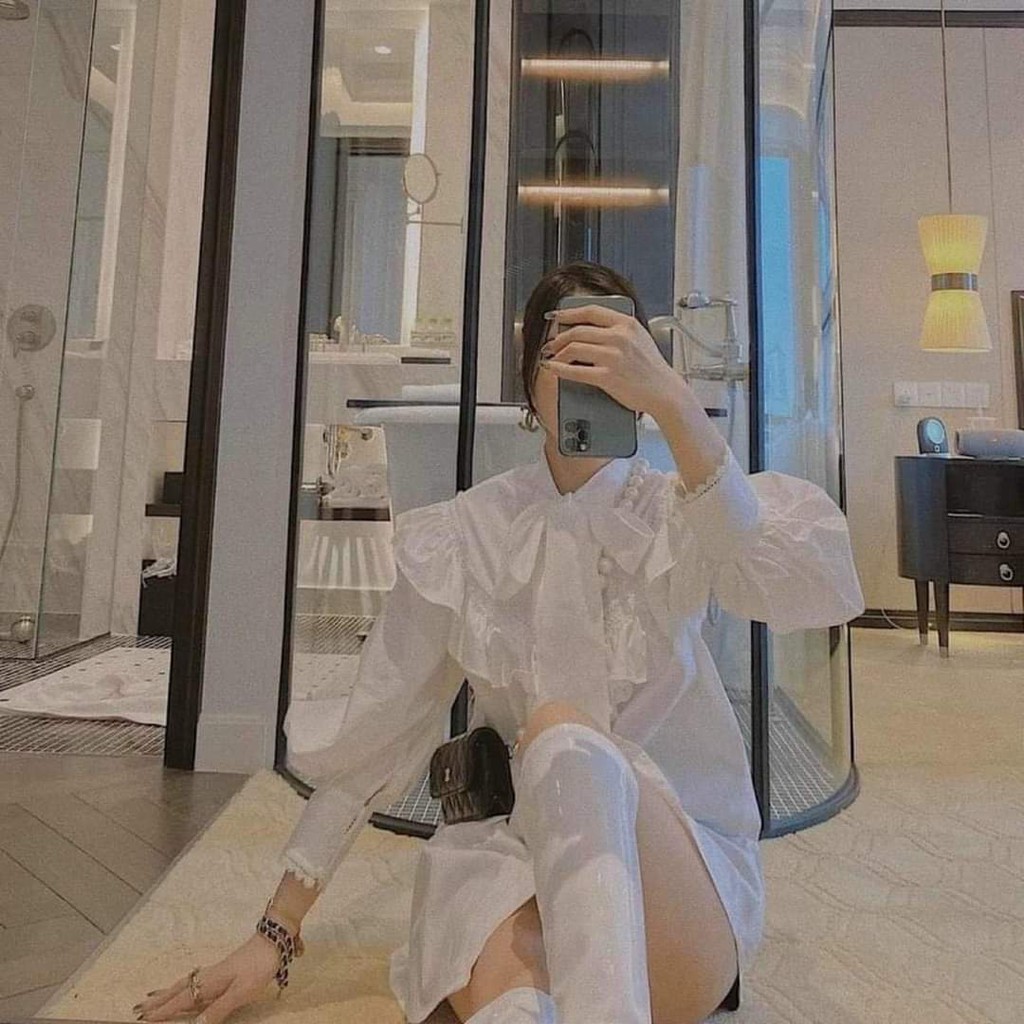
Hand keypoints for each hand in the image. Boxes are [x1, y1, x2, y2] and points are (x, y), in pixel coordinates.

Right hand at [132, 934, 280, 1023]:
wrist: (274, 941)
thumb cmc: (258, 966)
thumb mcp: (240, 992)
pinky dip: (182, 987)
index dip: (162, 1012)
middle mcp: (207, 977)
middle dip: (158, 1002)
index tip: (142, 1020)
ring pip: (184, 985)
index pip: (179, 1001)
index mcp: (208, 984)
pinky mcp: (222, 971)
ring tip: (151, 999)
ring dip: (167, 994)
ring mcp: (214, 973)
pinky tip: (184, 989)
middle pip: (177, 991)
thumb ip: (218, 1009)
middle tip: (137, 1010)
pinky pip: (194, 982)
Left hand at [538, 303, 685, 416]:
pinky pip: (575, 370)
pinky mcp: (607, 376)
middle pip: (577, 330)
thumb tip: (590, 327)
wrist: (664, 391)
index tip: (556, 316)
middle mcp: (620, 337)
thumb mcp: (640, 338)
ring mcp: (613, 356)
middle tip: (551, 344)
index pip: (591, 311)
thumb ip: (619, 329)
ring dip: (557, 353)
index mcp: (627, 324)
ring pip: (573, 348)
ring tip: (552, 358)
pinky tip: (553, 369)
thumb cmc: (652, 368)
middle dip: (558, 337)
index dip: (568, 312)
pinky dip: (559, 369)